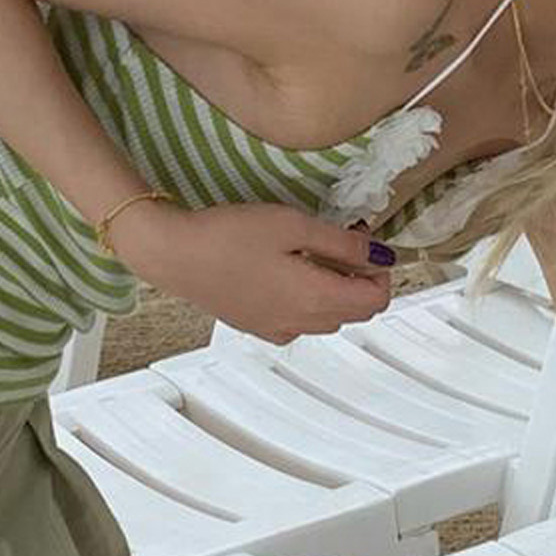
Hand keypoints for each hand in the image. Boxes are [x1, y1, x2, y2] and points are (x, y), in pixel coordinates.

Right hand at [112, 200, 394, 342]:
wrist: (175, 254)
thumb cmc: (230, 235)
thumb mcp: (295, 225)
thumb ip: (343, 243)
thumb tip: (380, 254)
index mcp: (317, 298)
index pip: (376, 300)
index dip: (380, 270)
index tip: (365, 242)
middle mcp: (302, 322)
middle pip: (356, 312)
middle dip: (360, 279)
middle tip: (342, 242)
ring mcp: (279, 329)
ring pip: (330, 318)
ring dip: (336, 290)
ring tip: (313, 253)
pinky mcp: (258, 328)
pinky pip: (301, 321)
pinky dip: (309, 300)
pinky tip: (288, 272)